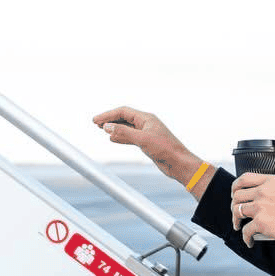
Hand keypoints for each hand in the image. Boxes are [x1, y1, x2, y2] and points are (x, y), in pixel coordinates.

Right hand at [93, 105, 207, 188]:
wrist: (178, 163)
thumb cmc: (165, 149)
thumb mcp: (142, 140)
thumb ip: (124, 133)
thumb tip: (107, 127)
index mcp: (146, 118)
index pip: (123, 112)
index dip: (108, 115)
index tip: (96, 120)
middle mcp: (146, 124)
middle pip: (124, 118)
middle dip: (110, 120)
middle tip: (96, 123)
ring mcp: (146, 133)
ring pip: (126, 128)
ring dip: (114, 128)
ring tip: (102, 129)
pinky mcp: (147, 143)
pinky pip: (130, 137)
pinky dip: (120, 137)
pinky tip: (113, 139)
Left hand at [230, 173, 274, 247]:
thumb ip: (272, 190)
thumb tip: (258, 198)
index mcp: (271, 181)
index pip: (244, 178)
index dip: (235, 187)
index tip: (234, 195)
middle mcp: (264, 191)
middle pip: (237, 196)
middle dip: (234, 206)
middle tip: (237, 214)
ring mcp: (261, 206)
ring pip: (237, 211)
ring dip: (235, 221)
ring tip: (238, 227)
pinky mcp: (261, 222)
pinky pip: (245, 231)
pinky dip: (246, 238)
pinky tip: (250, 241)